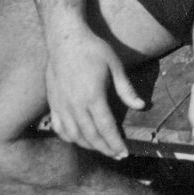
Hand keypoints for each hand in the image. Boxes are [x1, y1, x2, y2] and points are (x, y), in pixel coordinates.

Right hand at [45, 24, 140, 160]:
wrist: (65, 39)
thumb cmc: (93, 50)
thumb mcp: (115, 66)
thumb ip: (126, 89)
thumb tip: (141, 106)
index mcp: (93, 97)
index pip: (106, 128)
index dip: (115, 143)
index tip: (124, 152)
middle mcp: (75, 105)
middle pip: (91, 136)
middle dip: (105, 149)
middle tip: (117, 155)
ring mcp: (61, 105)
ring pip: (74, 135)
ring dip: (89, 146)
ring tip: (101, 149)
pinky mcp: (52, 102)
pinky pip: (59, 127)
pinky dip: (69, 137)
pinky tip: (78, 139)